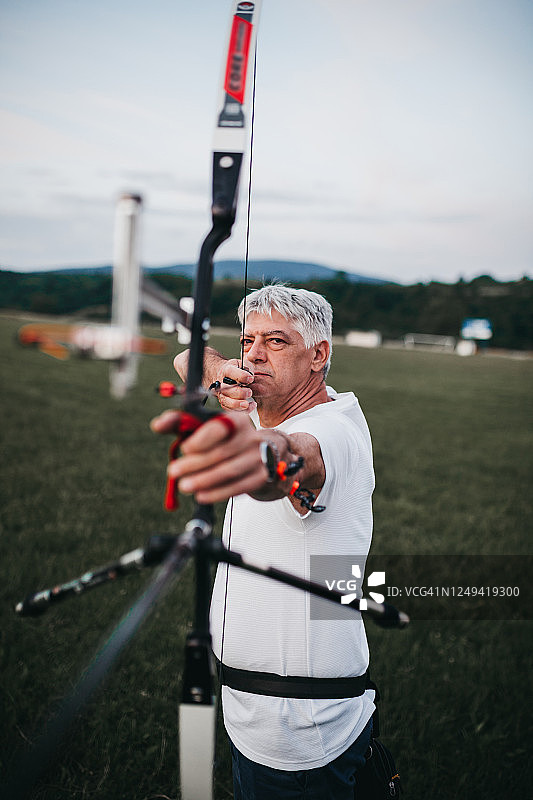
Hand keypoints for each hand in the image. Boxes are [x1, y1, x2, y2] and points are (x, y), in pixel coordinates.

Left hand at [150, 410, 266, 504]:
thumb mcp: (205, 429)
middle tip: (173, 471)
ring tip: (184, 486)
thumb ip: (180, 423)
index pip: (219, 427)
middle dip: (194, 464)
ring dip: (203, 480)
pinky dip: (217, 493)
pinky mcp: (261, 477)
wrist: (261, 456)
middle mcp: (251, 437)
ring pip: (228, 470)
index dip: (200, 439)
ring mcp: (259, 458)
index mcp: (236, 420)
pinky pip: (237, 487)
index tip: (184, 448)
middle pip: (221, 452)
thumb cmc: (224, 441)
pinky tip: (201, 496)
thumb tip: (157, 426)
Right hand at [210, 359, 256, 412]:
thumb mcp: (242, 364)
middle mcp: (221, 383)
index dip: (241, 376)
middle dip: (239, 392)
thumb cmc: (235, 370)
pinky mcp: (224, 403)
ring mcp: (221, 394)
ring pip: (226, 401)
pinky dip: (240, 410)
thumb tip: (251, 377)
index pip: (230, 372)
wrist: (223, 376)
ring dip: (237, 404)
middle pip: (226, 389)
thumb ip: (248, 368)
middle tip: (249, 392)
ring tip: (247, 404)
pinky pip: (230, 409)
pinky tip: (250, 406)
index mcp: (226, 370)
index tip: (250, 379)